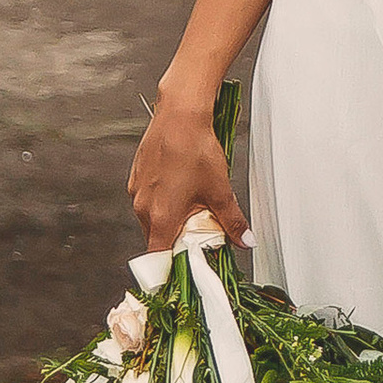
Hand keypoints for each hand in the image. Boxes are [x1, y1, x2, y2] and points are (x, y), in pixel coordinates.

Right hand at [128, 87, 249, 254]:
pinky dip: (164, 198)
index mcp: (160, 217)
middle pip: (157, 237)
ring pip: (153, 216)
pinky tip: (182, 183)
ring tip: (194, 202)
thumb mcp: (220, 190)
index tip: (184, 269)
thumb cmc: (195, 148)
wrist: (180, 114)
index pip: (158, 259)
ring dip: (171, 217)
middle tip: (200, 231)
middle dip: (178, 239)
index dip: (171, 268)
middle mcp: (142, 207)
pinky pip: (148, 196)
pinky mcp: (137, 174)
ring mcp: (137, 190)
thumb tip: (245, 240)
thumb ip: (232, 221)